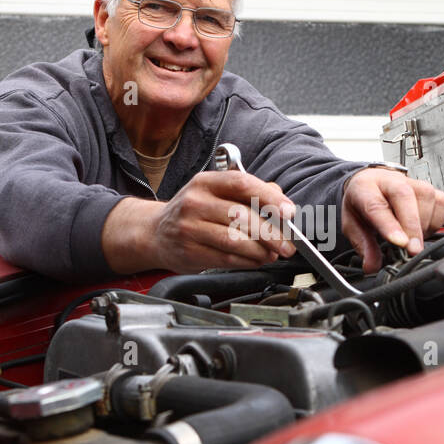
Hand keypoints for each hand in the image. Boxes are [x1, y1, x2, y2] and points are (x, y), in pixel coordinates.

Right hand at [103, 171, 296, 273]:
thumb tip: (281, 201)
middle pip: (241, 216)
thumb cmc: (193, 211)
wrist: (155, 232)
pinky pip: (226, 258)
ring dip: (261, 250)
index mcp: (205, 182)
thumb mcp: (215, 192)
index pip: (242, 184)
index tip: (288, 212)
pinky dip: (248, 261)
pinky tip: (256, 260)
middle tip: (287, 244)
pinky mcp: (189, 251)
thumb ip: (249, 193)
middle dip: (271, 233)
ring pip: (235, 240)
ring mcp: (190, 227)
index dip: (269, 198)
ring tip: (273, 254)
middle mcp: (195, 202)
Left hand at [341, 167, 443, 272]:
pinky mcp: (432, 188)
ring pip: (427, 200)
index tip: (400, 243)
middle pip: (404, 196)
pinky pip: (441, 205)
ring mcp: (413, 182)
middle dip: (412, 226)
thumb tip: (372, 267)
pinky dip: (436, 222)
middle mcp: (390, 181)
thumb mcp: (353, 225)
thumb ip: (363, 245)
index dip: (389, 225)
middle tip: (413, 250)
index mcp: (365, 188)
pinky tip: (423, 228)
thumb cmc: (364, 203)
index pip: (376, 205)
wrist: (373, 183)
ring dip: (424, 226)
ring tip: (412, 238)